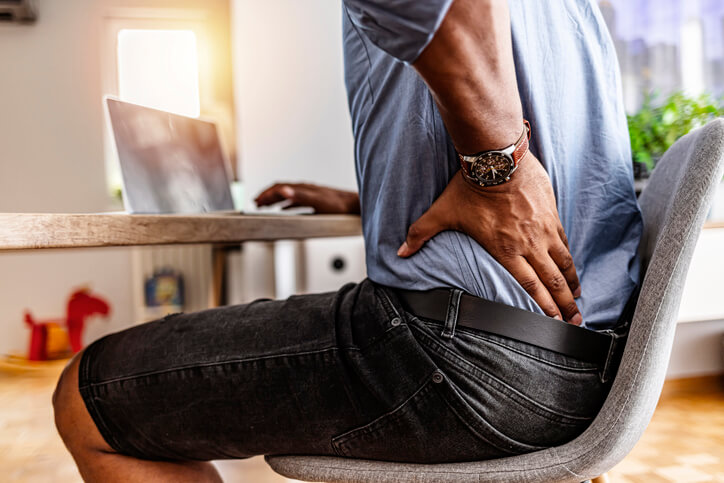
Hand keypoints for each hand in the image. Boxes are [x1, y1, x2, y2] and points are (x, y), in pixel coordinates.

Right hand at [254, 183, 360, 214]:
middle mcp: (305, 190)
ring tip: (265, 205)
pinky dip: (286, 204)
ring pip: (287, 195)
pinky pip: (296, 201)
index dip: (266, 194)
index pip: (279, 188)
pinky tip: (285, 209)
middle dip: (267, 196)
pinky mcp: (316, 202)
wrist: (355, 206)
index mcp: (303, 189)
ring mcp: (310, 195)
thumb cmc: (339, 206)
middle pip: (281, 190)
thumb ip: (300, 197)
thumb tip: (283, 191)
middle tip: (256, 203)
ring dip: (275, 199)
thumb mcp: (317, 202)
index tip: (256, 201)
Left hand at [397, 154, 582, 324]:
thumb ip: (421, 234)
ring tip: (578, 301)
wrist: (497, 158)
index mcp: (505, 250)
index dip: (543, 307)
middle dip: (564, 305)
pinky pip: (564, 242)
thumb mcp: (442, 212)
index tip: (553, 323)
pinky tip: (573, 269)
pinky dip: (570, 259)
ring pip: (563, 263)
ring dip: (572, 284)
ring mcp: (544, 229)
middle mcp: (529, 244)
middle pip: (552, 281)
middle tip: (574, 322)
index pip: (529, 287)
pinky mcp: (551, 215)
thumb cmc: (469, 187)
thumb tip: (400, 252)